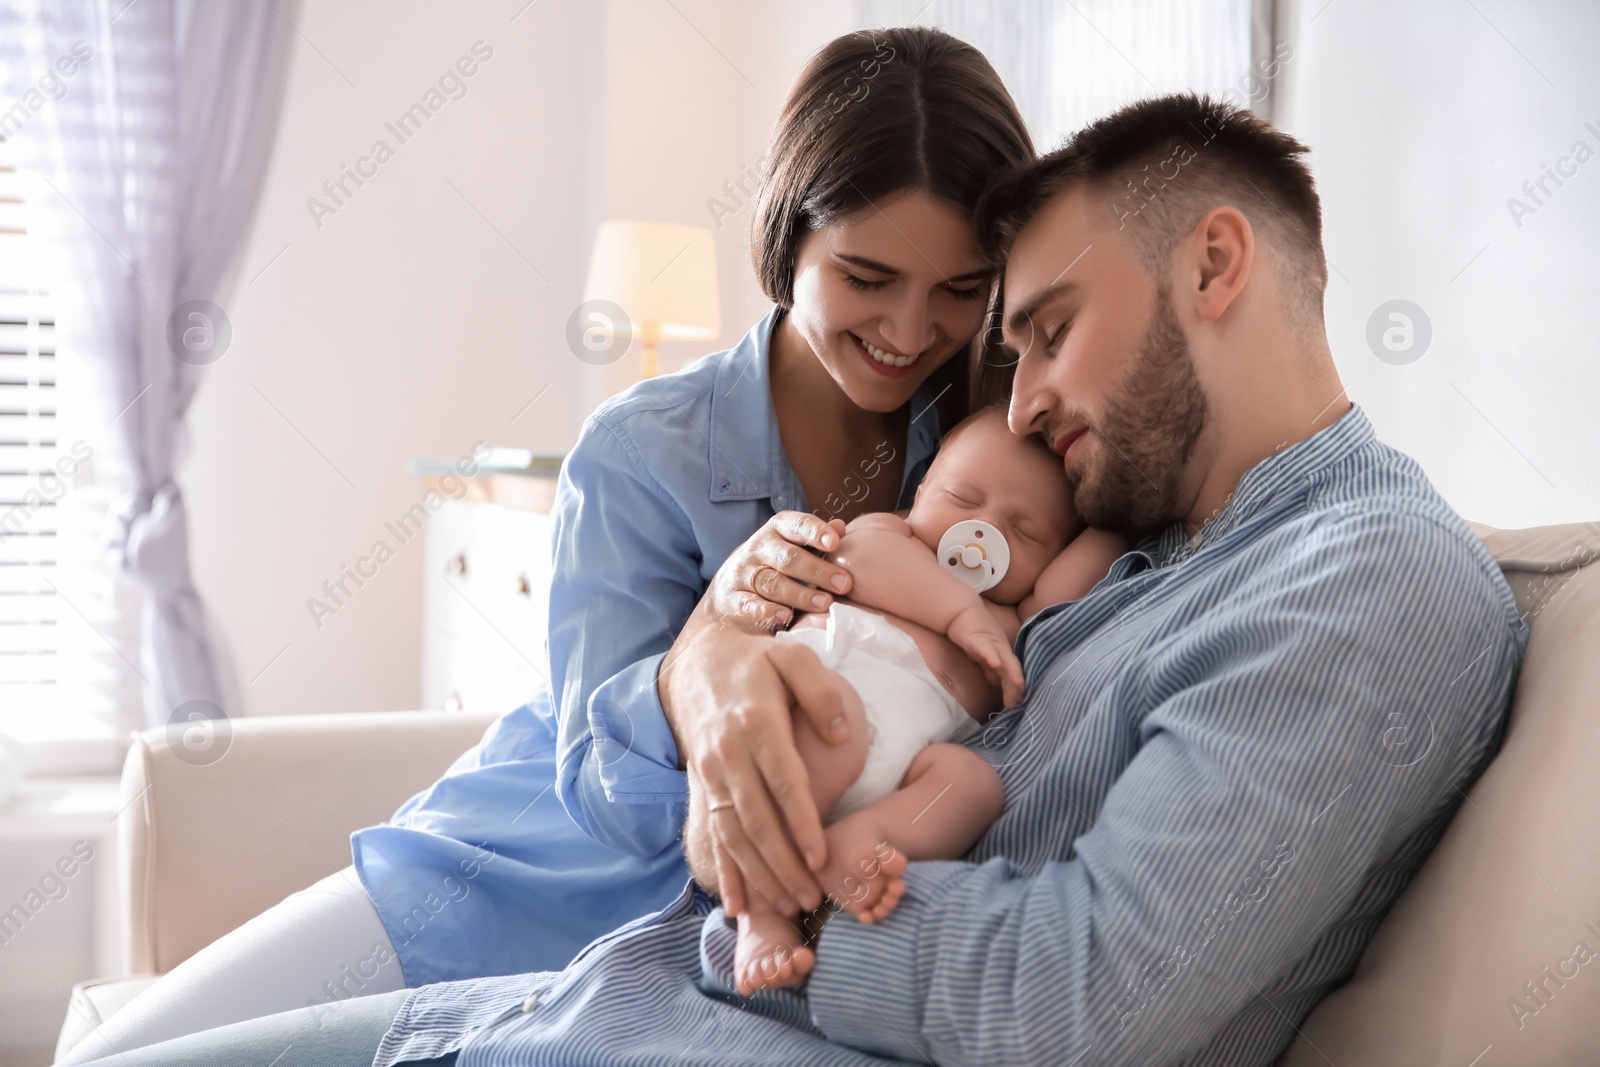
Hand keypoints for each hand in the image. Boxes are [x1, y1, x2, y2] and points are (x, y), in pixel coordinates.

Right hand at [662, 623, 855, 916]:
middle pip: (756, 820)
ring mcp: (710, 773)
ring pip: (734, 835)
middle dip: (783, 864)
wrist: (698, 661)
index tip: (820, 858)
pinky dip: (725, 871)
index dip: (801, 823)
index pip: (781, 782)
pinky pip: (712, 835)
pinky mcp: (702, 785)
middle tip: (812, 898)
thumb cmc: (757, 661)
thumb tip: (842, 735)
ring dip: (759, 875)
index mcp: (755, 724)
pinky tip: (738, 904)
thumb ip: (820, 690)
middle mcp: (728, 755)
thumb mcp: (793, 657)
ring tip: (789, 905)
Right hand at [703, 512, 851, 634]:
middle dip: (817, 570)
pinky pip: (749, 604)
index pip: (796, 525)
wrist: (728, 587)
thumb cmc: (774, 564)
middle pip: (788, 558)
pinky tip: (787, 616)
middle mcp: (757, 548)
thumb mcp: (793, 545)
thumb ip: (815, 539)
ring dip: (800, 595)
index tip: (835, 542)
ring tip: (825, 603)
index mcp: (776, 530)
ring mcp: (742, 573)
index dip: (815, 532)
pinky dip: (767, 610)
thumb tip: (840, 526)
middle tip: (844, 583)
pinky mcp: (732, 598)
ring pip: (772, 583)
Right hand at [948, 606, 1025, 706]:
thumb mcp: (984, 655)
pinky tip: (995, 663)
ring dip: (1012, 671)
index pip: (1013, 674)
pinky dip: (991, 655)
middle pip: (1012, 669)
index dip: (1015, 688)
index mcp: (1003, 654)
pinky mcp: (977, 637)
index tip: (1018, 703)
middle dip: (1015, 686)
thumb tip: (998, 684)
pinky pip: (985, 647)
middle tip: (1016, 703)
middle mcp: (1001, 648)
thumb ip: (991, 668)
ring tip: (1018, 684)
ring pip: (1004, 658)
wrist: (961, 611)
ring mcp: (991, 642)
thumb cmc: (973, 633)